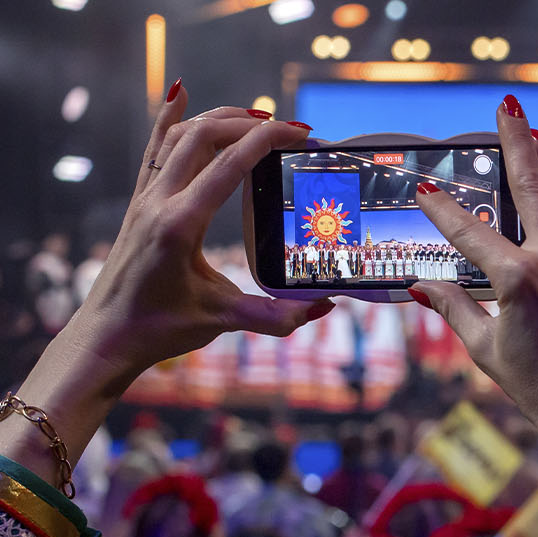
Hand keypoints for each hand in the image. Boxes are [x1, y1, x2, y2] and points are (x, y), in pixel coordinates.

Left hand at [71, 85, 329, 377]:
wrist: (107, 336)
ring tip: (256, 118)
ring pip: (178, 136)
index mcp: (180, 224)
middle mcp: (158, 202)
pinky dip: (169, 118)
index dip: (266, 140)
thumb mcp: (223, 320)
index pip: (228, 165)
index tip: (300, 133)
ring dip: (218, 119)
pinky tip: (182, 94)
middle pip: (202, 137)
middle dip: (249, 124)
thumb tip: (324, 308)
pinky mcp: (140, 203)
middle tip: (288, 129)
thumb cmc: (161, 328)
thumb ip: (276, 317)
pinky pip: (154, 148)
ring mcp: (145, 199)